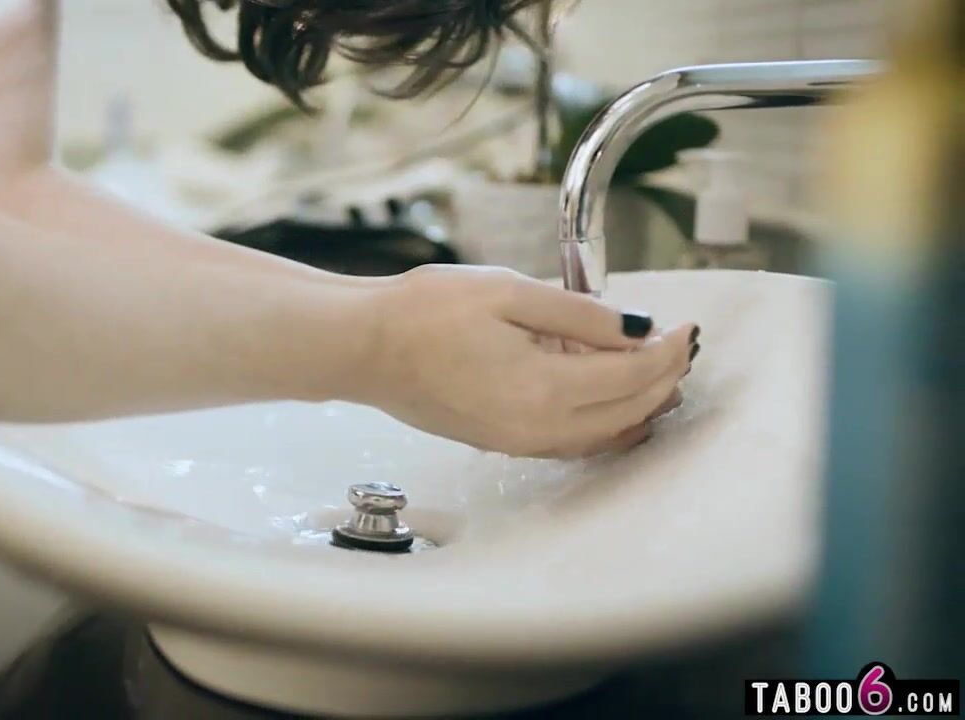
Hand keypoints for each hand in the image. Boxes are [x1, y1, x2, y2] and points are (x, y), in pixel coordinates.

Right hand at [355, 265, 696, 456]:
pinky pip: (573, 442)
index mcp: (543, 389)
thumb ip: (580, 314)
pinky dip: (604, 422)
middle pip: (628, 412)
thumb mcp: (509, 292)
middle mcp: (536, 428)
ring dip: (638, 406)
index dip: (668, 350)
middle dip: (663, 379)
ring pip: (604, 435)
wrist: (364, 348)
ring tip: (656, 372)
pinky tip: (608, 399)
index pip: (634, 376)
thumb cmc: (423, 314)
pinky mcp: (501, 441)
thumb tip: (638, 328)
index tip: (686, 325)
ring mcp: (518, 441)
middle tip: (679, 345)